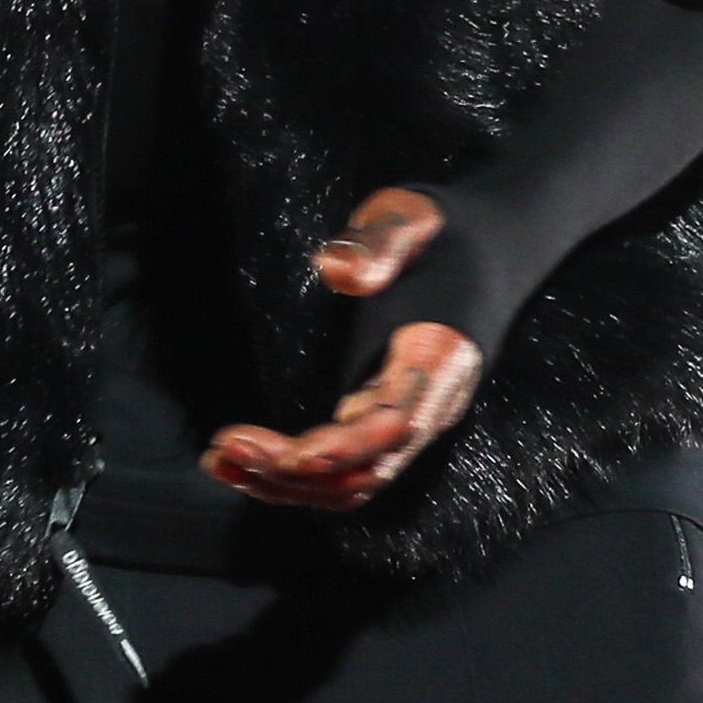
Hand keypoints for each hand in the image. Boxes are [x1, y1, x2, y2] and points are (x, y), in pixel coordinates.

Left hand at [200, 188, 482, 511]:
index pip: (397, 422)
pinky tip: (245, 463)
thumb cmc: (439, 230)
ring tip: (221, 462)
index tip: (295, 455)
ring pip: (353, 483)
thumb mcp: (409, 216)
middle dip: (297, 471)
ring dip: (287, 485)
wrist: (480, 249)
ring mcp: (408, 418)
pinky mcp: (382, 419)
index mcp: (440, 358)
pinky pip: (344, 470)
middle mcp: (429, 403)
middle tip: (227, 447)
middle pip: (368, 468)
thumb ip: (380, 242)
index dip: (347, 447)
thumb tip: (336, 269)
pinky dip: (294, 478)